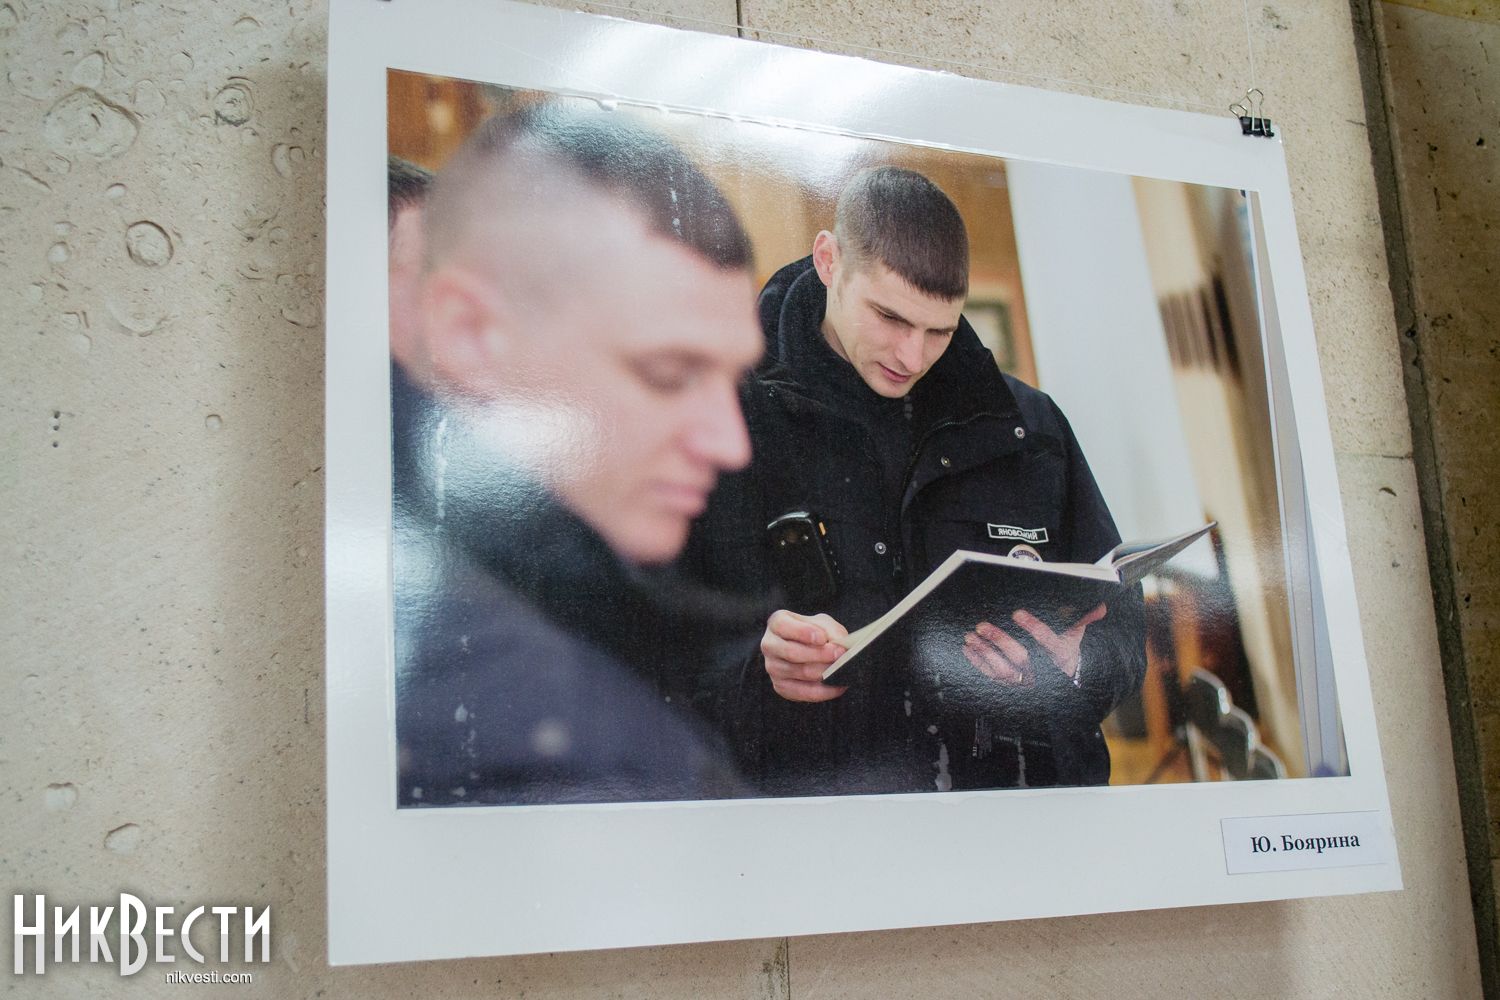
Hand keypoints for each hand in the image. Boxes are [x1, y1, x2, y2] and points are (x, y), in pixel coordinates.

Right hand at [761, 609, 849, 702]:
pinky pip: (803, 692)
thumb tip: (838, 646)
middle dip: (819, 654)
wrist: (810, 650)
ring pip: (800, 672)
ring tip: (841, 669)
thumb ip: (830, 631)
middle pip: (792, 652)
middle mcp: (769, 645)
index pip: (783, 626)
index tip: (822, 638)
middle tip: (839, 654)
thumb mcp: (823, 624)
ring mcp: (773, 667)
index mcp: (777, 624)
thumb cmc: (814, 633)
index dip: (803, 632)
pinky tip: (837, 686)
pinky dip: (823, 691)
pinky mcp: (781, 687)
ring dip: (824, 672)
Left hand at [962, 603, 1106, 684]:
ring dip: (985, 653)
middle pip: (1021, 658)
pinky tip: (968, 649)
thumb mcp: (1077, 636)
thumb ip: (1084, 619)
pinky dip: (978, 663)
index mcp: (1061, 657)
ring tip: (971, 636)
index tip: (1017, 613)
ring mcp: (1025, 682)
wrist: (1062, 683)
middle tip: (983, 625)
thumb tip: (1101, 606)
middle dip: (1000, 641)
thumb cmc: (1065, 651)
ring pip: (1003, 671)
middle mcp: (1043, 673)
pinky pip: (992, 677)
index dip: (1033, 628)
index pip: (1048, 643)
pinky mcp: (1010, 687)